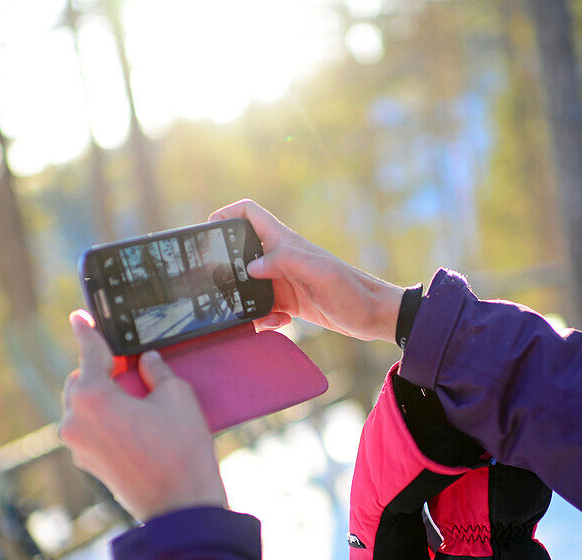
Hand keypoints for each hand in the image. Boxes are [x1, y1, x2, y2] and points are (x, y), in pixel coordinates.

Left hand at [58, 311, 226, 520]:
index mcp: (93, 397)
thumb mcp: (177, 397)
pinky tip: (134, 420)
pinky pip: (90, 428)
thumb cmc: (182, 449)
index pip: (89, 353)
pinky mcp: (88, 463)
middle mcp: (75, 420)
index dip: (87, 331)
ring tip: (137, 397)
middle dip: (102, 370)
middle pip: (81, 380)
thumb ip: (156, 371)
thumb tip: (145, 361)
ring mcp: (77, 445)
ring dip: (104, 395)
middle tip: (132, 366)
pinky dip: (106, 418)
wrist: (181, 507)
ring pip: (83, 406)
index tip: (80, 317)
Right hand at [208, 199, 404, 341]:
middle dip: (224, 267)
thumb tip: (250, 266)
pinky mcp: (288, 302)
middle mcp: (280, 258)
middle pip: (239, 251)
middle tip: (216, 286)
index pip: (248, 213)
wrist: (375, 316)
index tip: (207, 232)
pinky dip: (261, 319)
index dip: (225, 214)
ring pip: (246, 284)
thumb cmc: (353, 291)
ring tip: (249, 314)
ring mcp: (282, 281)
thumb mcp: (321, 273)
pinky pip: (262, 308)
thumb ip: (287, 262)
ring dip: (242, 300)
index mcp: (285, 242)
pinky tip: (275, 325)